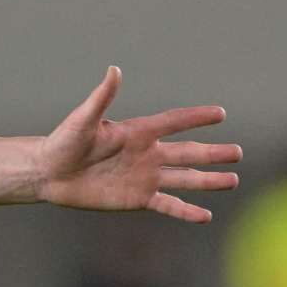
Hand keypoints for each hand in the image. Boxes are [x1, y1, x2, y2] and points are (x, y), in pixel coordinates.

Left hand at [37, 67, 240, 222]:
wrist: (48, 173)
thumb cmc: (62, 142)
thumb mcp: (82, 120)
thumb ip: (101, 98)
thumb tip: (114, 70)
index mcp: (137, 132)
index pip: (173, 122)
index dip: (195, 117)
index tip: (220, 113)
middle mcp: (146, 154)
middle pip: (188, 152)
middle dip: (213, 153)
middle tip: (238, 152)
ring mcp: (144, 177)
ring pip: (185, 179)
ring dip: (208, 181)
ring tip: (233, 180)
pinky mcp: (137, 198)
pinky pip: (168, 205)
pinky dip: (187, 211)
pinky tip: (206, 215)